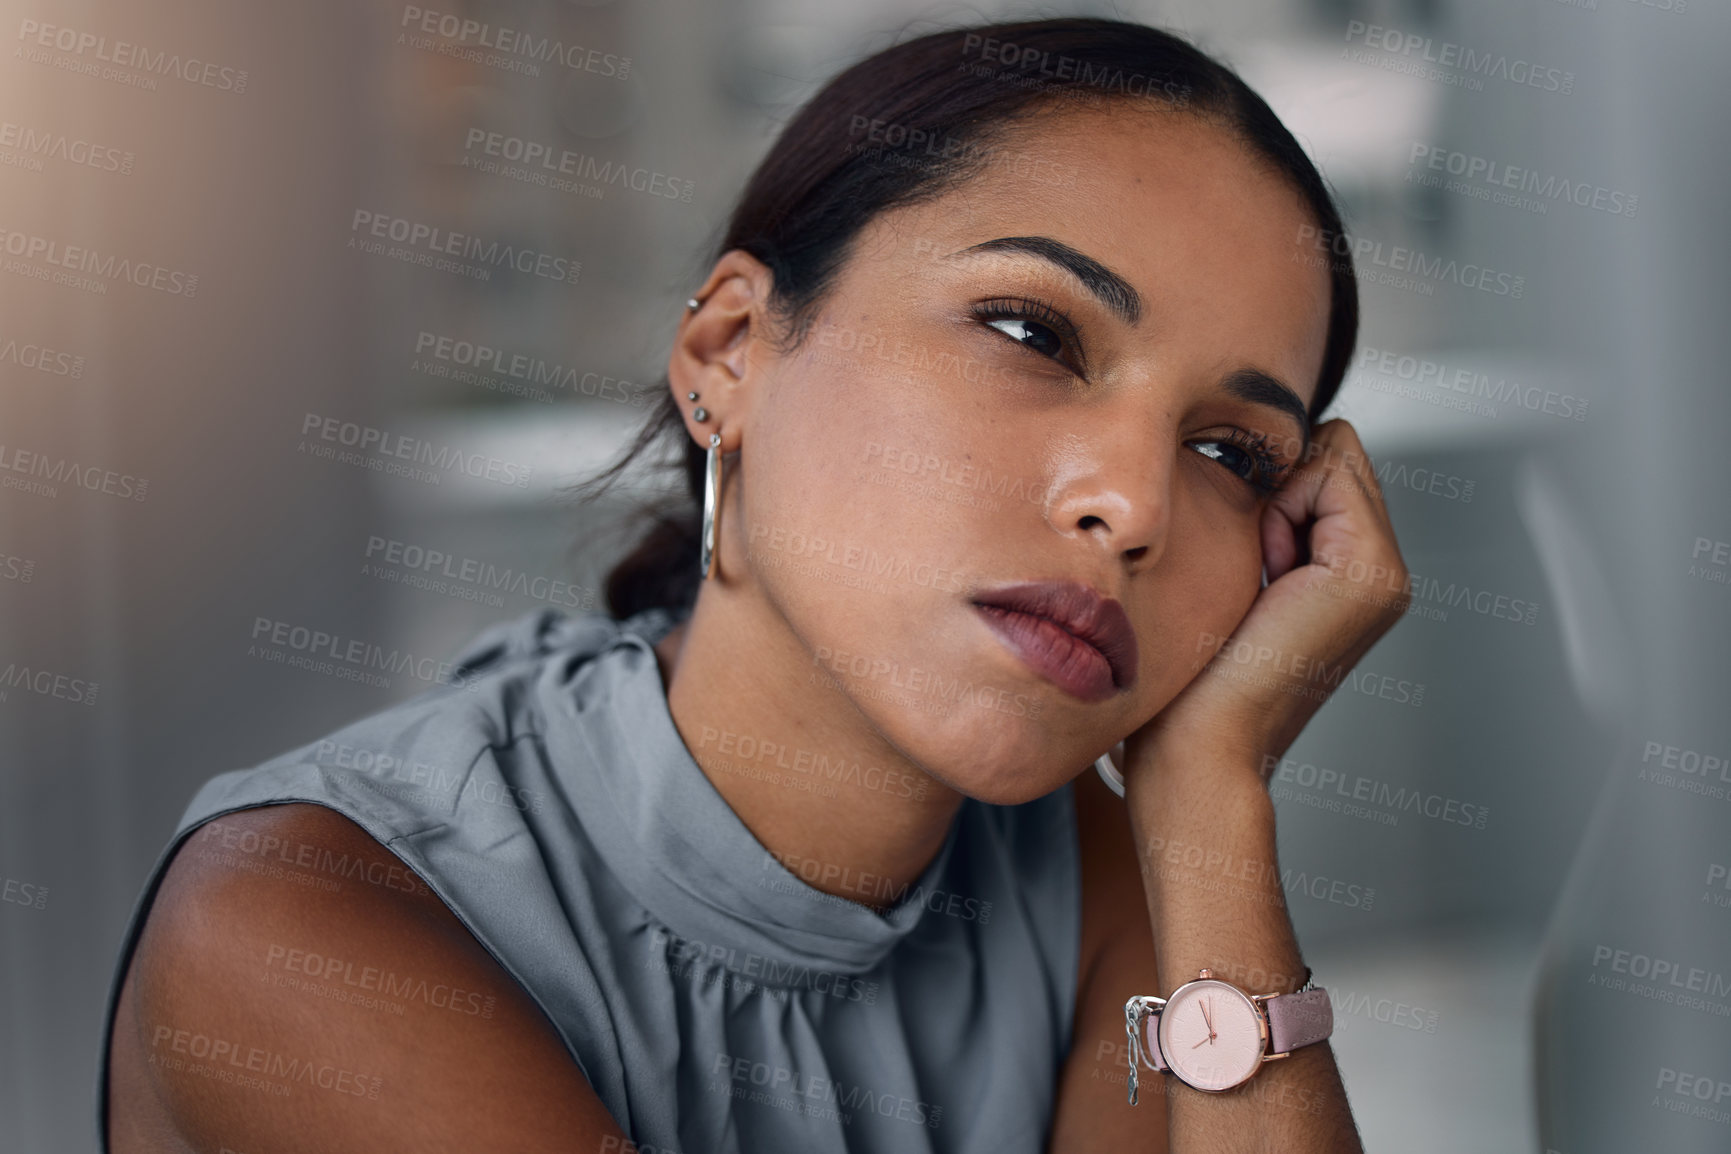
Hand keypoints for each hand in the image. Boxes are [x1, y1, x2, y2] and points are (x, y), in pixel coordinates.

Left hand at [1126, 419, 1411, 782]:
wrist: (1201, 740)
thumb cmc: (1196, 671)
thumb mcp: (1235, 571)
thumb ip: (1267, 519)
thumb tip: (1264, 457)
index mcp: (1353, 571)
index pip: (1328, 460)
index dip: (1275, 483)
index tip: (1249, 555)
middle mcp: (1382, 571)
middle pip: (1337, 450)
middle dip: (1283, 484)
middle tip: (1258, 563)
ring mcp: (1386, 573)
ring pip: (1335, 455)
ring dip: (1280, 499)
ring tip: (1264, 574)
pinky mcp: (1370, 572)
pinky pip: (1330, 473)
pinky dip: (1283, 507)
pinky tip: (1270, 572)